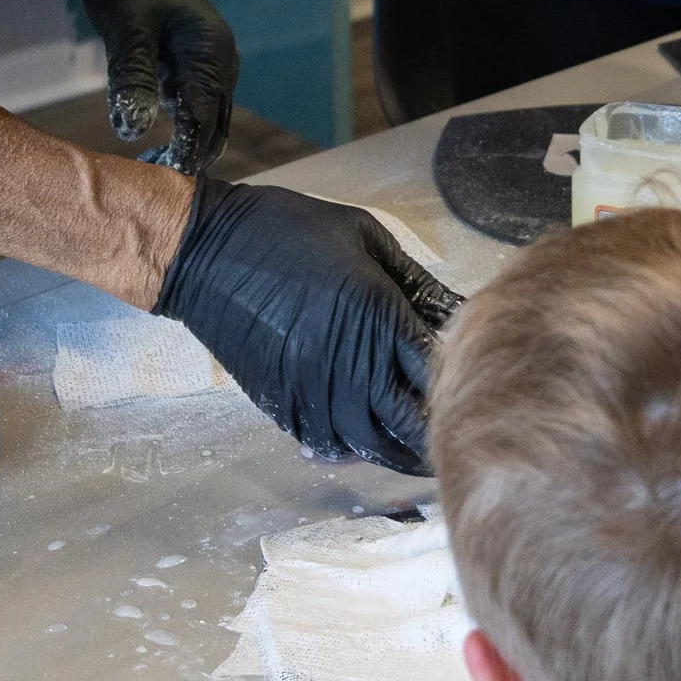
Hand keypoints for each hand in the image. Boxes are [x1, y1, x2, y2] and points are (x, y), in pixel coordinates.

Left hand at [67, 0, 237, 173]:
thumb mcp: (125, 30)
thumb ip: (132, 79)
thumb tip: (133, 131)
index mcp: (212, 52)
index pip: (205, 116)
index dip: (186, 151)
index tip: (163, 181)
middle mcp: (221, 60)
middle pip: (215, 123)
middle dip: (191, 155)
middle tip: (154, 184)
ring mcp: (210, 61)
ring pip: (207, 116)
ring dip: (187, 142)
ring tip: (152, 170)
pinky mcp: (193, 60)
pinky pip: (194, 103)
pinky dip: (180, 125)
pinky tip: (154, 141)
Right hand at [155, 181, 462, 474]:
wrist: (207, 253)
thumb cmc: (289, 231)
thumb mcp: (366, 237)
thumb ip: (415, 281)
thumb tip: (456, 310)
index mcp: (378, 319)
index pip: (439, 371)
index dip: (461, 379)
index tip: (474, 376)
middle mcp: (351, 367)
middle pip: (412, 424)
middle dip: (439, 429)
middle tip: (458, 428)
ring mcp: (314, 393)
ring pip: (372, 447)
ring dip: (399, 449)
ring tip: (420, 446)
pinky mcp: (283, 406)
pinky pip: (329, 445)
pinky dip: (353, 448)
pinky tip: (366, 439)